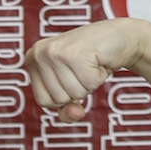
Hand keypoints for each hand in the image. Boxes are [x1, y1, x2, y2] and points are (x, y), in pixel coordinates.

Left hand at [25, 18, 148, 122]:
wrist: (118, 36)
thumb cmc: (92, 61)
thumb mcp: (72, 86)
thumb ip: (66, 109)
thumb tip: (76, 114)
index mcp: (32, 59)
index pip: (43, 101)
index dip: (64, 96)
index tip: (72, 76)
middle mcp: (39, 53)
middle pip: (59, 99)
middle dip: (78, 89)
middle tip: (83, 68)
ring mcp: (55, 52)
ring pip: (74, 93)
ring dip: (89, 83)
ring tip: (90, 64)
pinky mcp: (75, 53)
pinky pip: (90, 84)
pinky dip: (100, 76)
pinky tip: (97, 60)